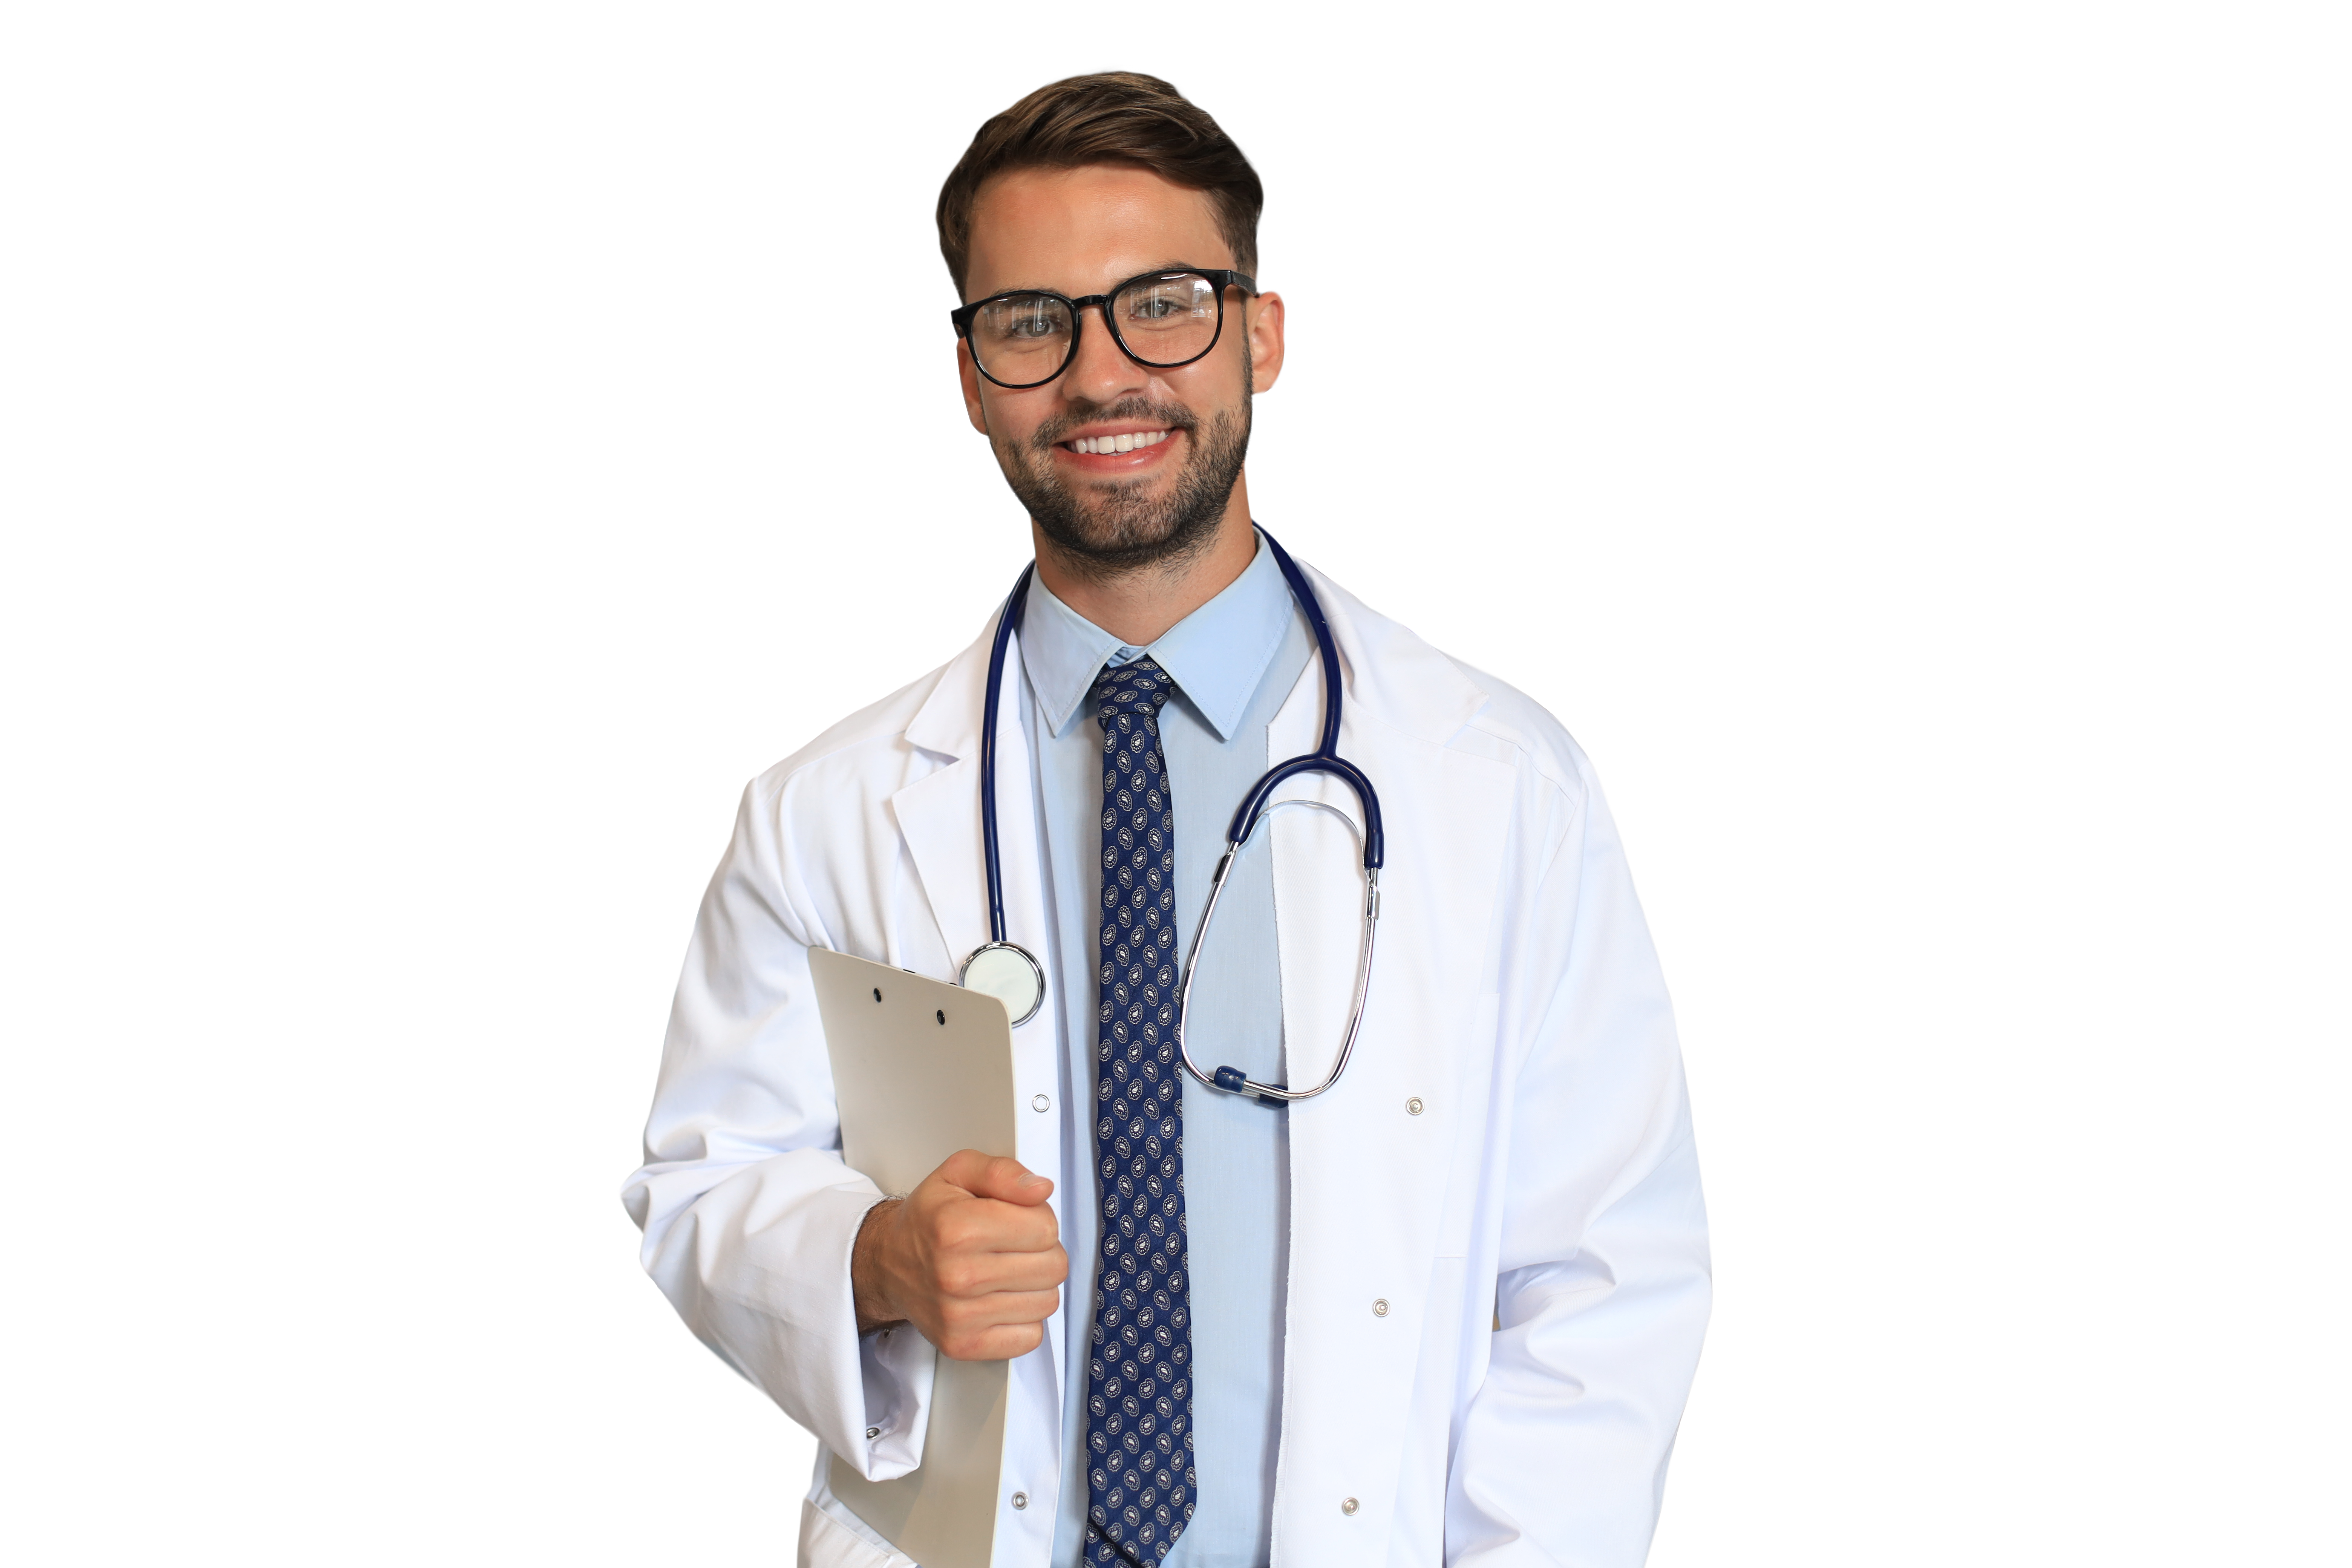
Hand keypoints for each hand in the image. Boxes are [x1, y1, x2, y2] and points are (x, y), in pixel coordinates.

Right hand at [852, 1150, 1067, 1360]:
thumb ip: (1002, 1172)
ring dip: (1035, 1285)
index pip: (1045, 1228)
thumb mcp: (959, 1173)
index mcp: (957, 1228)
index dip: (1039, 1218)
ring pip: (1047, 1303)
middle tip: (1014, 1245)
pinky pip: (1030, 1337)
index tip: (1018, 1218)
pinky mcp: (963, 1344)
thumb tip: (1041, 1188)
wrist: (888, 1262)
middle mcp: (957, 1276)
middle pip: (1052, 1267)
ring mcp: (959, 1316)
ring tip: (1007, 1271)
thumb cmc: (929, 1217)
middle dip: (1043, 1251)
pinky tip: (1001, 1300)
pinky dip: (1024, 1318)